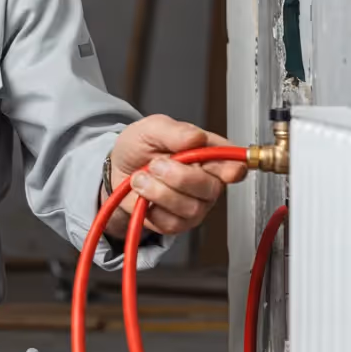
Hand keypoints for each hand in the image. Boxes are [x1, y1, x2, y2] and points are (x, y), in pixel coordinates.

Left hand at [104, 115, 247, 237]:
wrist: (116, 167)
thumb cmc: (140, 146)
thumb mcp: (152, 128)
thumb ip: (174, 131)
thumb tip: (196, 137)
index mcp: (208, 154)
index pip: (232, 163)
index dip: (234, 168)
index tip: (229, 171)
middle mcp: (207, 181)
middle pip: (211, 188)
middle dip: (179, 177)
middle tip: (155, 164)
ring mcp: (194, 204)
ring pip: (190, 208)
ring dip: (158, 191)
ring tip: (142, 177)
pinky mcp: (177, 222)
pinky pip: (171, 223)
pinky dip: (151, 207)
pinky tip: (144, 194)